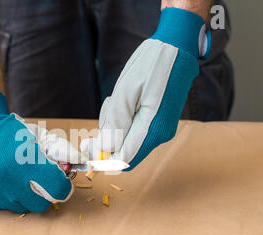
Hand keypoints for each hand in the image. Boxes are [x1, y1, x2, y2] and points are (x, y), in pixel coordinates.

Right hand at [0, 90, 83, 212]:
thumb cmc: (9, 133)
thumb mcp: (37, 136)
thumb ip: (61, 150)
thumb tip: (81, 161)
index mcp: (26, 161)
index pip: (57, 190)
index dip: (62, 187)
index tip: (60, 183)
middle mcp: (8, 178)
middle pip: (40, 204)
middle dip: (43, 193)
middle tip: (37, 179)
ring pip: (20, 206)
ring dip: (22, 195)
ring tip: (15, 176)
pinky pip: (1, 206)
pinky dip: (5, 196)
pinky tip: (0, 179)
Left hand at [81, 8, 210, 169]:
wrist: (176, 46)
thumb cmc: (151, 64)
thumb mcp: (127, 90)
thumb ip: (116, 123)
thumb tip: (104, 149)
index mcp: (153, 129)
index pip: (123, 160)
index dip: (102, 158)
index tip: (86, 144)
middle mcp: (159, 134)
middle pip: (123, 151)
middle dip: (107, 136)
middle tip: (108, 107)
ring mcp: (159, 128)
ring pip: (126, 140)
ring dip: (114, 124)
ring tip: (117, 98)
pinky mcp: (156, 121)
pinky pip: (132, 130)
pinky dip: (121, 119)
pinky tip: (124, 100)